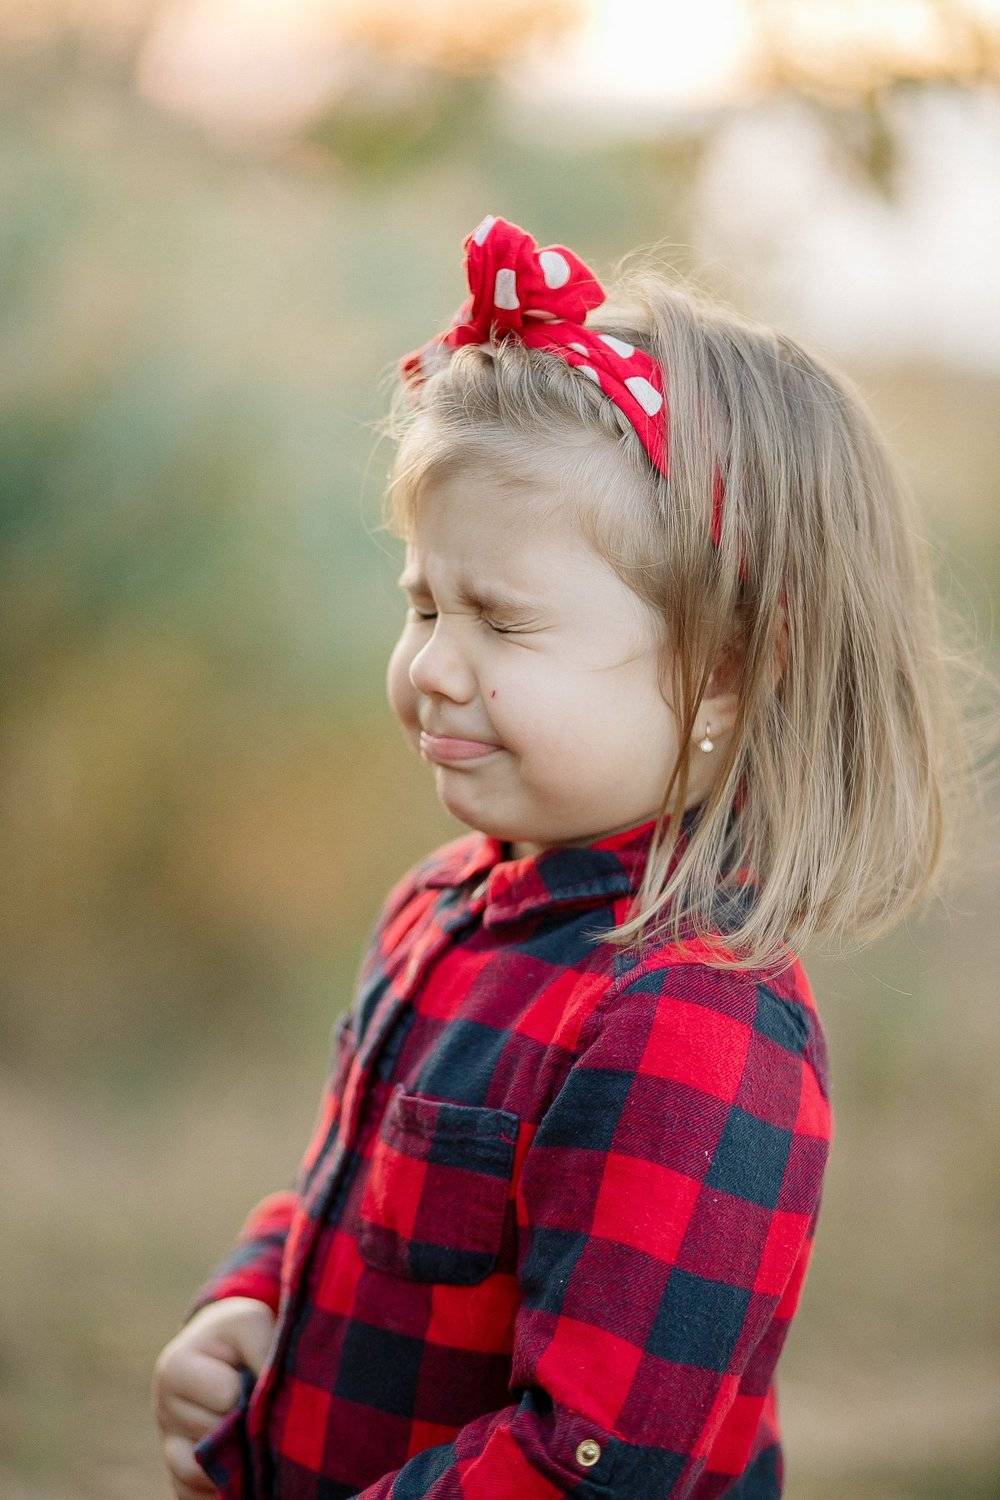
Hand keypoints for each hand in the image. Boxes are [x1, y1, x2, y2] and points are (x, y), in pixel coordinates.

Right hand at [152, 1296, 275, 1498]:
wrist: (220, 1351)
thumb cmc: (238, 1335)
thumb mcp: (251, 1322)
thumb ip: (262, 1347)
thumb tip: (269, 1396)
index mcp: (175, 1369)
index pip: (225, 1396)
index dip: (250, 1388)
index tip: (256, 1373)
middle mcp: (163, 1413)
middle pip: (215, 1437)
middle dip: (244, 1424)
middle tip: (257, 1407)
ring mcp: (170, 1448)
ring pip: (201, 1475)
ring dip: (234, 1460)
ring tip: (252, 1438)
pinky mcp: (178, 1477)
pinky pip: (194, 1498)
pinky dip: (221, 1491)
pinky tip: (242, 1473)